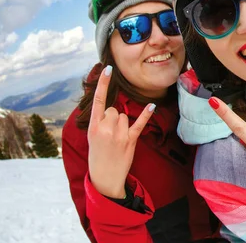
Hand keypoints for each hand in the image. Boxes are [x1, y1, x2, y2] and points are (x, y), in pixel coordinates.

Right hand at [87, 65, 154, 198]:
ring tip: (117, 140)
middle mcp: (105, 128)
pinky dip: (146, 114)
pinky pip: (139, 123)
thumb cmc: (98, 155)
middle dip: (114, 118)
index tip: (108, 69)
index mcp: (93, 126)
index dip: (103, 84)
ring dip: (123, 124)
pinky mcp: (130, 140)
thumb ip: (100, 122)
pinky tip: (153, 105)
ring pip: (125, 116)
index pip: (98, 100)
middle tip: (110, 135)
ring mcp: (118, 134)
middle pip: (114, 109)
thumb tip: (112, 109)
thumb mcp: (92, 137)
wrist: (104, 177)